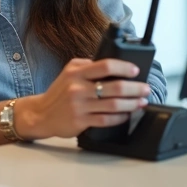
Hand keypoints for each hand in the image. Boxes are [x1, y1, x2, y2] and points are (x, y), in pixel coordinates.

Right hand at [15, 58, 150, 139]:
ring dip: (132, 104)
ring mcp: (79, 105)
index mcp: (76, 72)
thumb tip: (115, 67)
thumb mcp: (69, 72)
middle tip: (145, 89)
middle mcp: (77, 88)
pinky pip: (107, 120)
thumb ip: (88, 66)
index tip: (136, 70)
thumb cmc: (59, 92)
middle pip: (115, 87)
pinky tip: (127, 115)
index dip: (124, 67)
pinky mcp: (80, 121)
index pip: (105, 65)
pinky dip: (120, 117)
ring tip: (141, 102)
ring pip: (114, 105)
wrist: (41, 114)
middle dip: (135, 88)